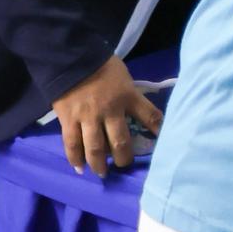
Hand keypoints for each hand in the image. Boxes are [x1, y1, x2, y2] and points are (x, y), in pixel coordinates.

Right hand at [53, 56, 161, 177]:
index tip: (164, 144)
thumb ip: (132, 97)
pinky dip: (75, 158)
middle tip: (124, 165)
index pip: (150, 116)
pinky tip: (80, 168)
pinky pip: (72, 143)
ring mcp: (87, 117)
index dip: (159, 131)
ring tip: (103, 173)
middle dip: (124, 158)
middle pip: (120, 141)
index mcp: (128, 97)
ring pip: (95, 148)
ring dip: (100, 164)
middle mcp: (109, 110)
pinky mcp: (68, 119)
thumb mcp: (126, 79)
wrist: (71, 58)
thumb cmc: (103, 68)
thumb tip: (140, 114)